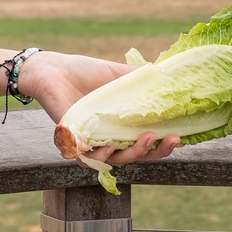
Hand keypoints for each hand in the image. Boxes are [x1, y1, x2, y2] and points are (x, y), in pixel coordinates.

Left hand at [18, 50, 181, 166]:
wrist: (52, 70)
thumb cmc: (85, 72)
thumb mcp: (117, 73)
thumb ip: (140, 78)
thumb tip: (167, 74)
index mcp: (122, 126)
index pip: (147, 142)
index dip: (163, 144)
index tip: (179, 136)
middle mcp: (109, 139)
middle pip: (137, 156)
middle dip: (156, 152)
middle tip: (170, 139)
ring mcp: (91, 143)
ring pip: (116, 160)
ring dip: (133, 153)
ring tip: (145, 139)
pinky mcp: (72, 143)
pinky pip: (87, 158)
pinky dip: (100, 155)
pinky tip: (110, 146)